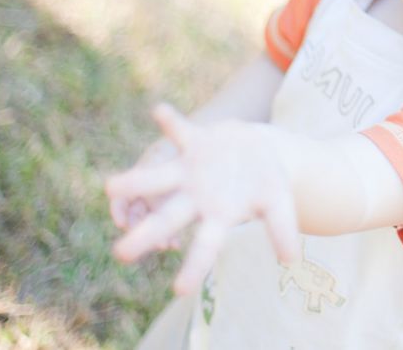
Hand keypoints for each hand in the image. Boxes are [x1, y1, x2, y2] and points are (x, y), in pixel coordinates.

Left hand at [105, 103, 301, 294]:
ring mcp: (190, 170)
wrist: (260, 152)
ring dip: (136, 182)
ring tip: (111, 188)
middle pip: (167, 219)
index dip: (195, 268)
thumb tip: (292, 260)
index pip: (205, 247)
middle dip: (145, 236)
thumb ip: (283, 229)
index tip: (180, 292)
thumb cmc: (268, 185)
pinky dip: (171, 121)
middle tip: (120, 254)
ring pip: (157, 179)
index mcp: (217, 217)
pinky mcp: (194, 142)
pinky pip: (179, 131)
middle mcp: (195, 198)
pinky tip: (159, 110)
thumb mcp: (280, 204)